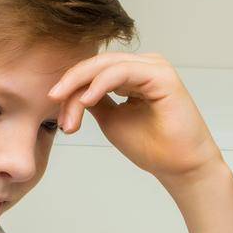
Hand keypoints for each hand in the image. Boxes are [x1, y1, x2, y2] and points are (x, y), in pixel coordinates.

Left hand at [48, 51, 224, 184]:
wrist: (181, 167)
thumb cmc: (153, 148)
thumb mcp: (111, 120)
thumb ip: (94, 101)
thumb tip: (71, 91)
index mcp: (134, 73)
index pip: (95, 71)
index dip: (72, 89)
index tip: (60, 118)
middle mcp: (145, 65)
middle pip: (97, 65)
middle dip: (71, 84)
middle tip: (52, 100)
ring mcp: (154, 66)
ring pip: (106, 66)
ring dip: (81, 87)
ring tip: (68, 111)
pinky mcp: (161, 74)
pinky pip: (121, 72)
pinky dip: (100, 84)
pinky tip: (86, 100)